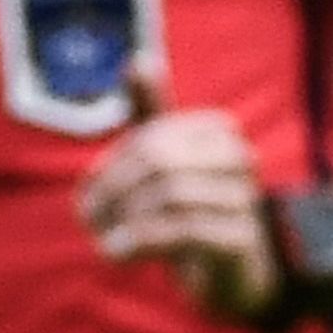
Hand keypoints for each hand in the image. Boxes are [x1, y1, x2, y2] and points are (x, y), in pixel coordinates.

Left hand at [79, 70, 277, 325]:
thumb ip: (149, 114)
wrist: (229, 273)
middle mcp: (239, 157)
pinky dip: (141, 241)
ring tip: (104, 241)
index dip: (111, 166)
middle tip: (87, 219)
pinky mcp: (242, 238)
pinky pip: (184, 229)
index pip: (148, 137)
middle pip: (157, 161)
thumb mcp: (164, 159)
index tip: (89, 194)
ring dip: (125, 220)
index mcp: (218, 129)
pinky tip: (118, 254)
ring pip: (169, 195)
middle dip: (114, 192)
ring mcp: (245, 197)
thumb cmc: (190, 208)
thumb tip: (139, 59)